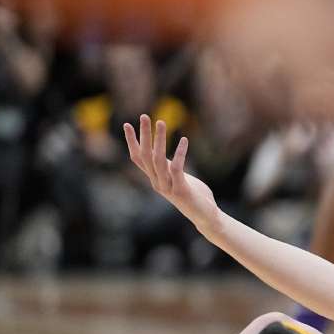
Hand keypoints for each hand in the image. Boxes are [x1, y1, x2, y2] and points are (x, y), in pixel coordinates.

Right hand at [123, 114, 219, 232]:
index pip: (138, 158)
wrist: (205, 217)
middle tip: (144, 116)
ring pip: (158, 160)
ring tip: (162, 122)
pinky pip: (176, 168)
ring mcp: (167, 187)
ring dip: (159, 140)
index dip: (132, 142)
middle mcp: (157, 182)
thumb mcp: (178, 178)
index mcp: (155, 178)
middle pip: (145, 156)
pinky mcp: (180, 190)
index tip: (127, 124)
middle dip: (144, 135)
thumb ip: (168, 167)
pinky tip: (184, 140)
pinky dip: (180, 153)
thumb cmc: (194, 195)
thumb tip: (160, 152)